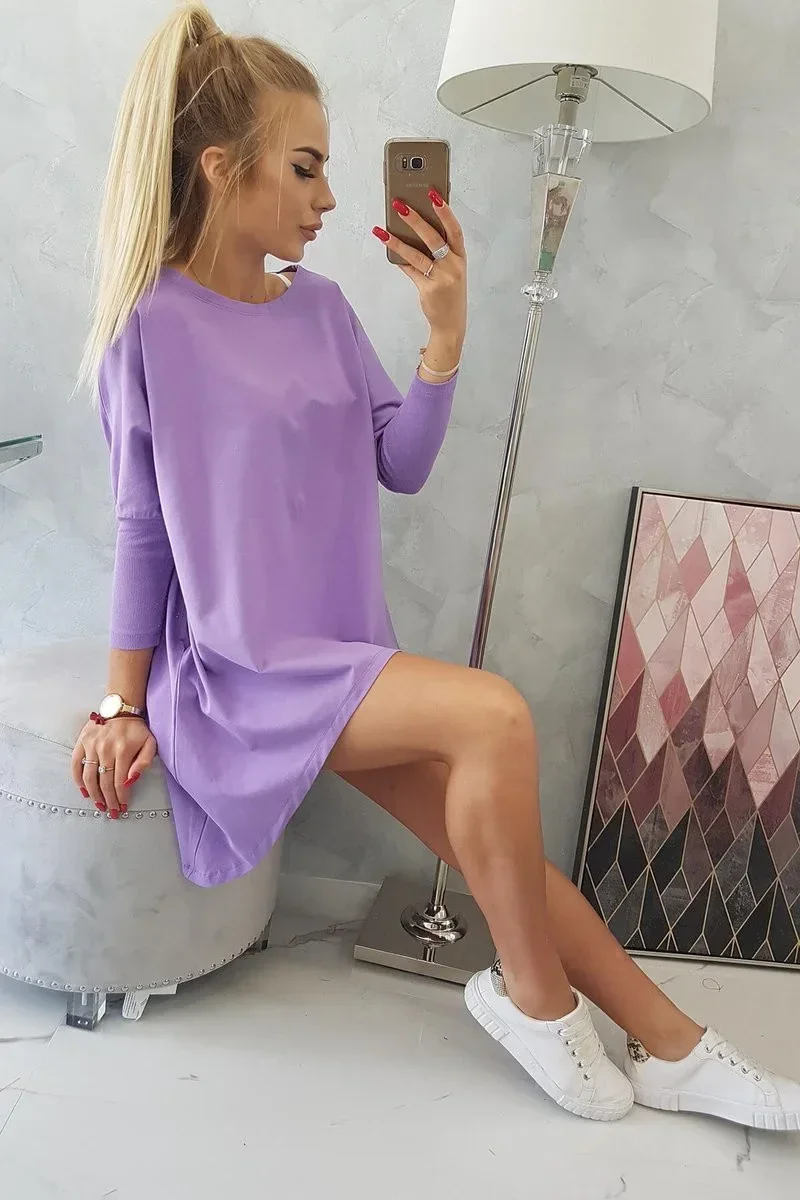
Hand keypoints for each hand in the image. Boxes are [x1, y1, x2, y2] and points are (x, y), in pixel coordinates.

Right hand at [71, 716, 156, 817]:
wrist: (120, 708)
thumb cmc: (137, 729)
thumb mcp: (150, 743)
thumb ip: (144, 762)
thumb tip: (131, 781)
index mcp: (123, 751)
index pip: (119, 782)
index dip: (121, 798)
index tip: (123, 807)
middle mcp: (106, 749)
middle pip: (104, 783)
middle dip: (108, 801)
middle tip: (111, 812)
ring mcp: (92, 746)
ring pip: (89, 777)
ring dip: (94, 794)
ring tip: (99, 805)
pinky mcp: (81, 742)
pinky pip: (76, 765)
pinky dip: (78, 780)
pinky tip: (84, 791)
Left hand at [374, 190, 466, 350]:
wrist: (451, 323)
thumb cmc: (449, 292)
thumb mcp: (451, 270)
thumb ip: (439, 253)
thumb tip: (413, 230)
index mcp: (461, 257)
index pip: (454, 230)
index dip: (445, 212)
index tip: (433, 194)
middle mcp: (454, 266)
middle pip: (433, 238)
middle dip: (415, 220)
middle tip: (399, 205)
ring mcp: (442, 278)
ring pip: (417, 255)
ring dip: (398, 240)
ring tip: (382, 230)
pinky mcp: (428, 289)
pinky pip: (410, 270)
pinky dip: (399, 260)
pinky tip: (387, 248)